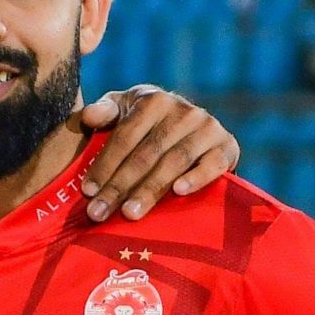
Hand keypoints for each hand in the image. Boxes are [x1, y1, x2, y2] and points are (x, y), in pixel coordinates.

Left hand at [77, 87, 240, 222]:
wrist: (194, 132)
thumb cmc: (148, 126)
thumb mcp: (124, 111)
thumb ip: (105, 112)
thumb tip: (89, 116)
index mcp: (153, 100)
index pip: (125, 136)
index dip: (105, 164)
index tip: (87, 192)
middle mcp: (182, 110)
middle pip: (146, 154)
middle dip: (120, 186)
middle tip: (99, 213)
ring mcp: (207, 127)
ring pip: (174, 162)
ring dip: (150, 189)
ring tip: (130, 214)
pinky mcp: (227, 146)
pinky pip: (213, 164)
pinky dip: (197, 177)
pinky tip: (179, 192)